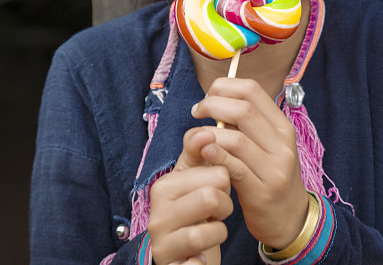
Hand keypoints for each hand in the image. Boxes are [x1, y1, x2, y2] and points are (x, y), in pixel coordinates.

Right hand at [148, 128, 233, 264]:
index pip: (216, 174)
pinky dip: (202, 260)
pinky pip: (195, 262)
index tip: (216, 188)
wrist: (185, 252)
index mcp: (165, 186)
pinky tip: (200, 257)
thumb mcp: (195, 179)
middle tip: (215, 211)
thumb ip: (199, 153)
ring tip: (210, 229)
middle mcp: (158, 214)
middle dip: (224, 205)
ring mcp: (162, 243)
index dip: (225, 182)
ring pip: (209, 231)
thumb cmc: (195, 209)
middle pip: (212, 197)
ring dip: (218, 231)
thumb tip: (203, 132)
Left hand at [192, 77, 309, 248]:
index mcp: (283, 126)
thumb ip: (246, 126)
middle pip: (243, 110)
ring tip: (196, 137)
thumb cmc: (270, 177)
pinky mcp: (262, 190)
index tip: (208, 95)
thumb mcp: (267, 146)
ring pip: (236, 139)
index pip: (253, 90)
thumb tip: (215, 100)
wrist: (290, 218)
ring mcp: (275, 168)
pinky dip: (215, 156)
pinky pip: (234, 167)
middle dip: (212, 105)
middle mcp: (283, 143)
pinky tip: (204, 153)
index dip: (225, 86)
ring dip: (208, 134)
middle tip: (197, 112)